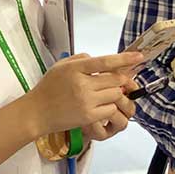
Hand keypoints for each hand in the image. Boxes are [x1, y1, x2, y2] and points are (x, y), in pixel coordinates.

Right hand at [27, 52, 143, 136]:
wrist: (36, 113)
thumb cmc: (48, 87)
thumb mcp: (61, 66)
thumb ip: (81, 59)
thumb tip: (101, 60)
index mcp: (76, 68)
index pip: (105, 61)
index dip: (124, 59)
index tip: (138, 57)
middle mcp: (82, 84)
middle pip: (115, 79)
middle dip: (124, 80)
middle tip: (127, 81)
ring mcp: (86, 101)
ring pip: (115, 95)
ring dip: (117, 94)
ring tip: (111, 95)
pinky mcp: (88, 116)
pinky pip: (110, 110)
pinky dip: (111, 107)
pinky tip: (104, 106)